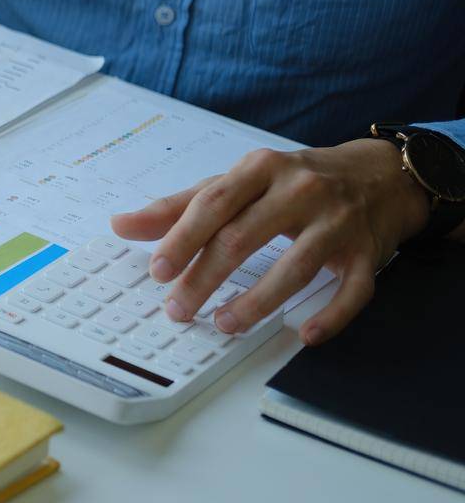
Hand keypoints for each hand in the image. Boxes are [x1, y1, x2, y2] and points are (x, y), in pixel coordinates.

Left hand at [110, 139, 429, 344]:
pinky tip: (304, 333)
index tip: (158, 270)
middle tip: (178, 310)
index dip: (183, 238)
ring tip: (225, 324)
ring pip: (294, 267)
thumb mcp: (239, 182)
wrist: (380, 175)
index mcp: (262, 169)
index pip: (214, 203)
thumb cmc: (295, 181)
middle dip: (205, 277)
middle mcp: (301, 191)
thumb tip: (122, 225)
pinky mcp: (366, 253)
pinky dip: (330, 314)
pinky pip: (352, 290)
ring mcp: (338, 223)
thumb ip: (182, 206)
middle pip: (244, 237)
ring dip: (257, 301)